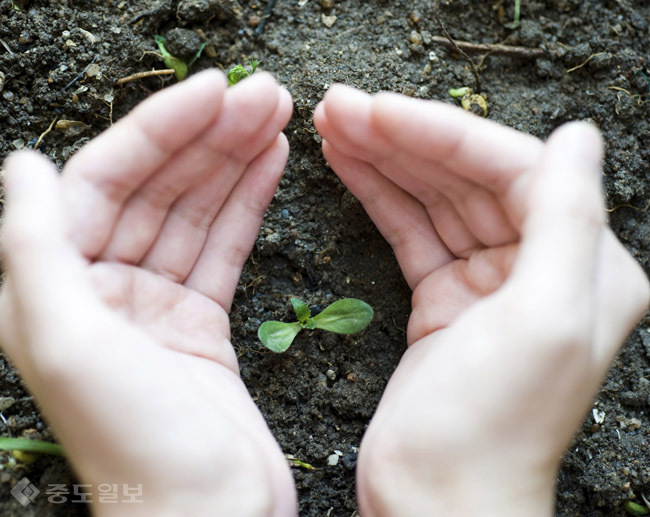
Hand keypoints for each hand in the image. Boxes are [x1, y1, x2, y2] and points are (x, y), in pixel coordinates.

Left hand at [0, 71, 296, 515]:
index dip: (160, 130)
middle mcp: (98, 289)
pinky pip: (221, 247)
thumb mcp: (68, 343)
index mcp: (55, 288)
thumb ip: (34, 250)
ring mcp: (153, 305)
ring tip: (277, 117)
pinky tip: (270, 164)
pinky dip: (246, 203)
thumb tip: (26, 164)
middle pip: (156, 189)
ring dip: (234, 160)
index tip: (214, 92)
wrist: (210, 516)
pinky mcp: (199, 323)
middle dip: (209, 136)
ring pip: (194, 212)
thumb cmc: (138, 447)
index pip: (106, 181)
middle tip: (265, 94)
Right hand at [315, 85, 648, 515]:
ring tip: (334, 127)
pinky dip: (380, 196)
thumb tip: (579, 136)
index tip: (378, 111)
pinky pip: (412, 231)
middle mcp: (542, 266)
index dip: (443, 134)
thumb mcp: (542, 320)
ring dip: (385, 160)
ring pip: (435, 199)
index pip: (513, 169)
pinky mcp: (443, 299)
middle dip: (403, 138)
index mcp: (582, 266)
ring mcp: (488, 283)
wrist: (436, 502)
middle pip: (468, 178)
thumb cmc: (489, 429)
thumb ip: (570, 221)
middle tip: (341, 107)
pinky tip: (349, 167)